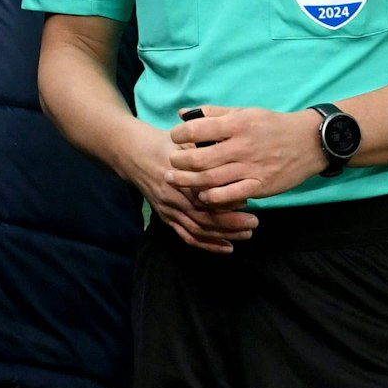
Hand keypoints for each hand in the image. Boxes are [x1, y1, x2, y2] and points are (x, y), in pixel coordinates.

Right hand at [118, 119, 256, 252]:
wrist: (133, 153)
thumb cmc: (164, 144)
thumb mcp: (185, 141)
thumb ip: (205, 151)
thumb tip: (233, 162)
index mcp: (179, 177)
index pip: (206, 195)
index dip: (227, 201)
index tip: (249, 200)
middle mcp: (173, 197)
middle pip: (205, 217)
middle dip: (231, 223)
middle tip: (254, 223)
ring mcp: (168, 210)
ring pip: (198, 230)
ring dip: (223, 236)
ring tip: (246, 234)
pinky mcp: (165, 217)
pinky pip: (187, 236)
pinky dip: (207, 244)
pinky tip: (226, 247)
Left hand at [168, 106, 326, 206]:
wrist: (309, 142)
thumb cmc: (273, 125)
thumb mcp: (245, 112)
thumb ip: (213, 113)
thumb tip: (183, 114)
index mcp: (237, 124)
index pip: (197, 129)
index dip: (179, 134)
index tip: (174, 137)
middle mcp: (241, 146)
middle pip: (199, 158)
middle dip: (179, 161)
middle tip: (171, 162)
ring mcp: (251, 168)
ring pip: (210, 179)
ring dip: (188, 182)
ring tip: (176, 179)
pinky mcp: (259, 186)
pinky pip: (230, 196)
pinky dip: (213, 198)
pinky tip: (203, 196)